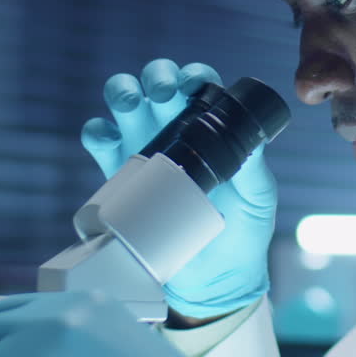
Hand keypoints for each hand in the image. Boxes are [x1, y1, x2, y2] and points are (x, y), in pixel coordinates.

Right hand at [80, 60, 276, 319]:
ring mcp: (146, 151)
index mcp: (211, 128)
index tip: (195, 85)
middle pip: (158, 85)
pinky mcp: (121, 178)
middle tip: (166, 95)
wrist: (214, 280)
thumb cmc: (244, 232)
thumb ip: (255, 171)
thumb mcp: (259, 198)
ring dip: (124, 92)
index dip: (193, 76)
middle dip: (158, 77)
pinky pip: (100, 142)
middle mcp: (176, 131)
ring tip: (133, 105)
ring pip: (125, 103)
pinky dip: (96, 131)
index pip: (199, 87)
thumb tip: (252, 142)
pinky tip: (106, 136)